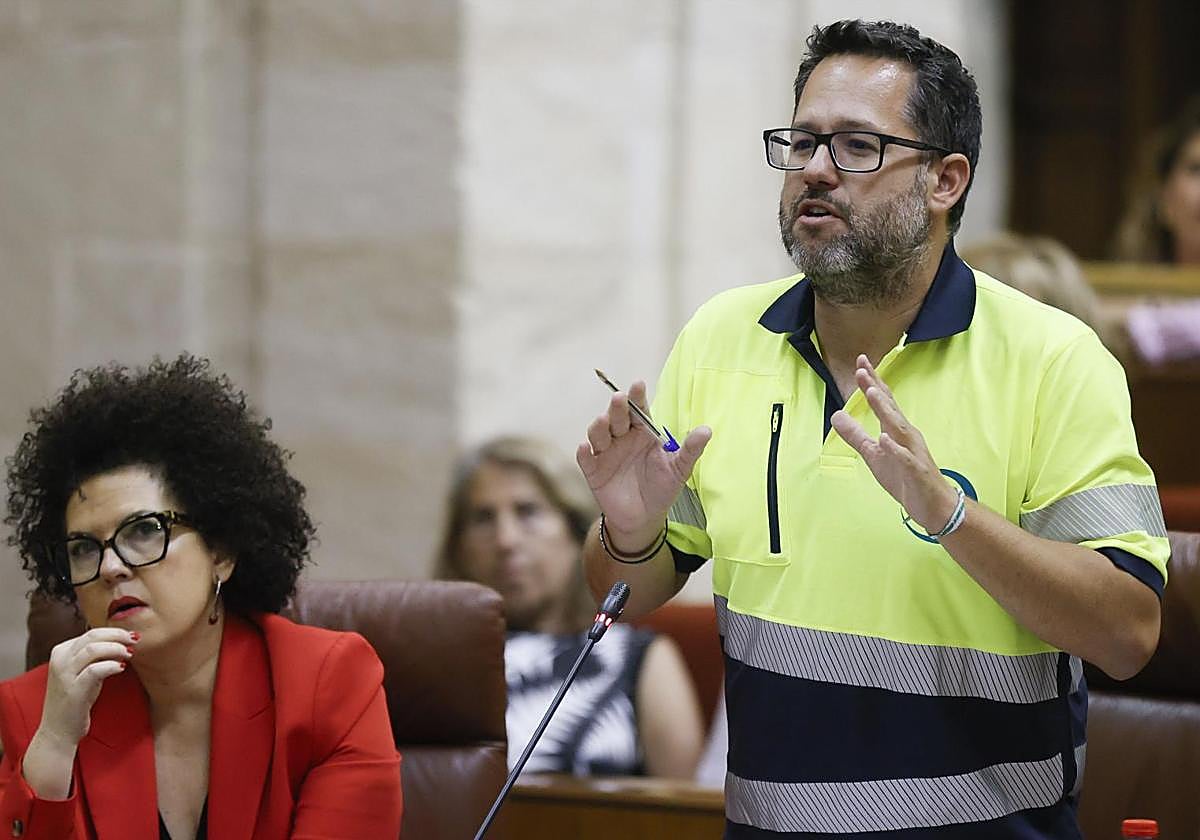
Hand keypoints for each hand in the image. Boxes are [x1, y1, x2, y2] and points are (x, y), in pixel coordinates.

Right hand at [36, 627, 136, 749]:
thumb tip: (121, 640)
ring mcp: (64, 675)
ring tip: (130, 654)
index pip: (91, 633)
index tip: (130, 636)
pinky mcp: (73, 690)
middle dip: (118, 635)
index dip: (114, 632)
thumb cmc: (76, 698)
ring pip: (93, 649)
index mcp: (61, 652)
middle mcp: (60, 660)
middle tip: (135, 639)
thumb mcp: (83, 671)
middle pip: (92, 636)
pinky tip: (122, 668)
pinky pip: (95, 670)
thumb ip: (96, 655)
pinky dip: (112, 665)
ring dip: (116, 648)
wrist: (59, 730)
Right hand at [576, 380, 710, 548]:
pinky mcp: (593, 470)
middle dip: (617, 408)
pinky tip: (584, 447)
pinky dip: (583, 452)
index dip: (637, 397)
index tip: (638, 384)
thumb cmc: (661, 488)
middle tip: (619, 398)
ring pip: (598, 434)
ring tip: (604, 422)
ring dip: (599, 426)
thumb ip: (690, 450)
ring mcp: (606, 453)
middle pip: (616, 417)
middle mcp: (622, 437)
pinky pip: (585, 459)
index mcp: (642, 432)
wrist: (644, 518)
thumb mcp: (679, 469)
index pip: (639, 410)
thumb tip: (707, 430)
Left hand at [830, 355, 957, 531]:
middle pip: (891, 408)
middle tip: (863, 369)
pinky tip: (884, 439)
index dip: (872, 382)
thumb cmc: (905, 477)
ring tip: (872, 393)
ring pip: (899, 428)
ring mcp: (913, 452)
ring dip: (886, 410)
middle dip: (877, 388)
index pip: (884, 401)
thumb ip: (856, 435)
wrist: (934, 505)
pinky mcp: (917, 471)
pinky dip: (895, 448)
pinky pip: (906, 458)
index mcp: (896, 430)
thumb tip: (836, 415)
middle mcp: (906, 435)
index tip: (860, 362)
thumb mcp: (874, 455)